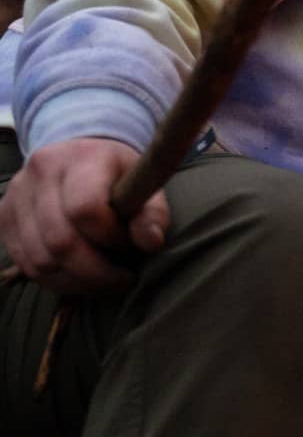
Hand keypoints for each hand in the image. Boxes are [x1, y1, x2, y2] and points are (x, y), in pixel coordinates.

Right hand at [0, 137, 169, 294]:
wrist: (77, 154)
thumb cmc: (117, 174)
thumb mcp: (143, 183)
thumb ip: (153, 213)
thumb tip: (151, 242)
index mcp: (80, 159)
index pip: (86, 209)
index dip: (111, 237)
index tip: (131, 245)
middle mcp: (39, 175)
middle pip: (60, 241)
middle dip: (96, 272)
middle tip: (123, 279)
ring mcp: (15, 196)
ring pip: (39, 260)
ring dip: (76, 281)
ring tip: (104, 281)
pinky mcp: (3, 217)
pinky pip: (25, 263)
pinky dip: (55, 280)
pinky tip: (80, 278)